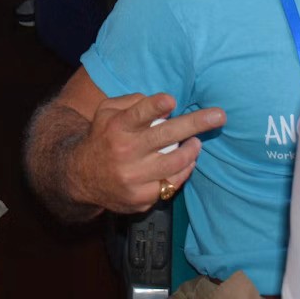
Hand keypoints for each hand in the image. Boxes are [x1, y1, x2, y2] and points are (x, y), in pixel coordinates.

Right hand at [70, 93, 222, 213]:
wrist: (80, 177)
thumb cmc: (102, 136)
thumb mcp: (106, 112)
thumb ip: (132, 102)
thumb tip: (165, 104)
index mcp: (116, 127)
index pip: (137, 115)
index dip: (154, 107)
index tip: (171, 101)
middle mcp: (124, 153)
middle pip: (164, 137)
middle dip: (195, 124)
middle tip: (219, 116)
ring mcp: (133, 178)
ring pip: (174, 164)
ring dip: (191, 151)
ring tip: (198, 141)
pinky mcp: (140, 198)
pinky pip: (170, 185)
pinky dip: (182, 171)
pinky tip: (187, 161)